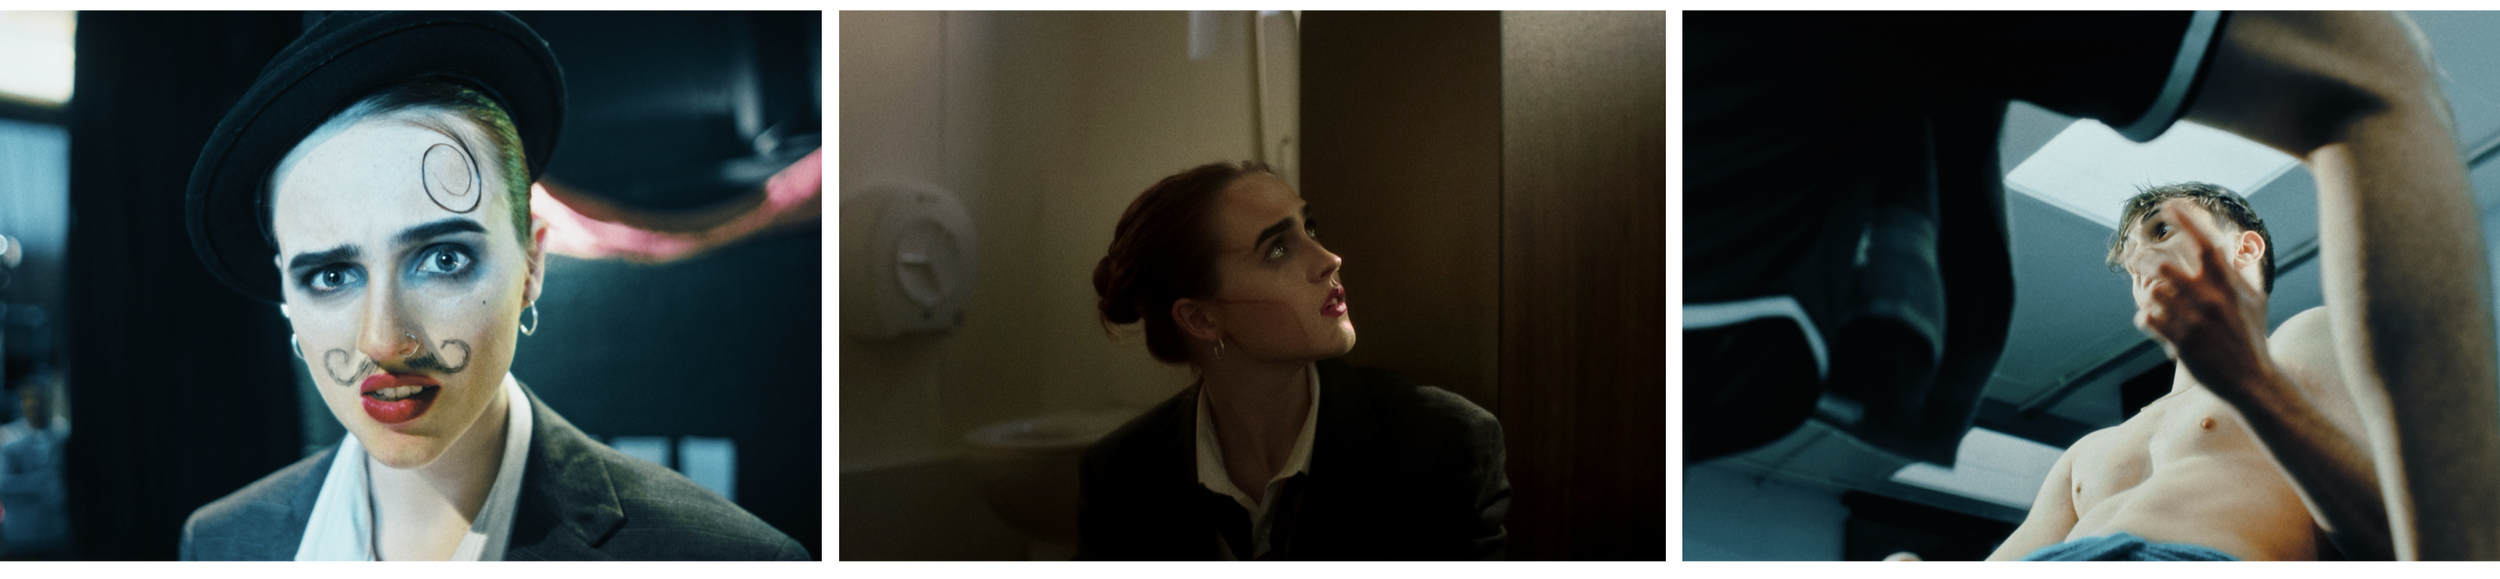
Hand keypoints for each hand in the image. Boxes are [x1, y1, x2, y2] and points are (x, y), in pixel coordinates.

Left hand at [2133, 212, 2276, 399]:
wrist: (2252, 380)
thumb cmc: (2252, 337)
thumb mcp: (2257, 301)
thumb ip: (2245, 273)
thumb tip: (2242, 247)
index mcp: (2228, 284)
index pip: (2204, 243)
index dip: (2186, 221)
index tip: (2169, 205)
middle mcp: (2210, 298)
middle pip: (2162, 266)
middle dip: (2142, 260)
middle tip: (2130, 256)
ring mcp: (2194, 319)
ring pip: (2152, 293)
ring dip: (2148, 295)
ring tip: (2153, 300)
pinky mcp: (2180, 341)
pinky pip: (2147, 318)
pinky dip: (2145, 318)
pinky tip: (2153, 322)